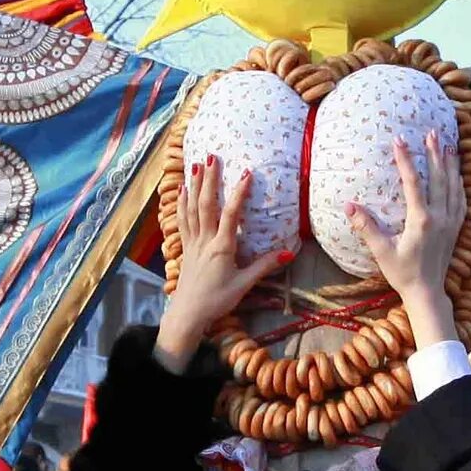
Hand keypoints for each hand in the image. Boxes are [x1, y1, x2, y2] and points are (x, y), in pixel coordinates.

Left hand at [155, 156, 287, 370]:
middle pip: (206, 204)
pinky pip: (182, 219)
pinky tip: (182, 189)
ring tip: (195, 165)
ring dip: (194, 186)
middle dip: (209, 179)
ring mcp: (192, 242)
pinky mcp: (185, 247)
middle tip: (212, 157)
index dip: (240, 193)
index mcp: (221, 248)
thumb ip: (264, 266)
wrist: (188, 313)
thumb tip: (288, 252)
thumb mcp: (244, 284)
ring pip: (191, 208)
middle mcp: (204, 240)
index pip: (231, 215)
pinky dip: (182, 202)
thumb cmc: (217, 300)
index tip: (247, 173)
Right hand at [346, 139, 465, 350]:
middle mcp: (440, 217)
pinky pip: (461, 200)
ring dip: (450, 164)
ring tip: (447, 144)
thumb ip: (366, 227)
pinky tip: (457, 174)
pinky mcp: (456, 228)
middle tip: (431, 132)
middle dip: (434, 153)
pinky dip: (459, 183)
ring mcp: (451, 222)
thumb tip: (349, 205)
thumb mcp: (381, 251)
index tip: (399, 140)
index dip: (406, 159)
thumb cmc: (402, 273)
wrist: (427, 292)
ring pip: (453, 186)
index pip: (413, 182)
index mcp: (422, 220)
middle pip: (439, 177)